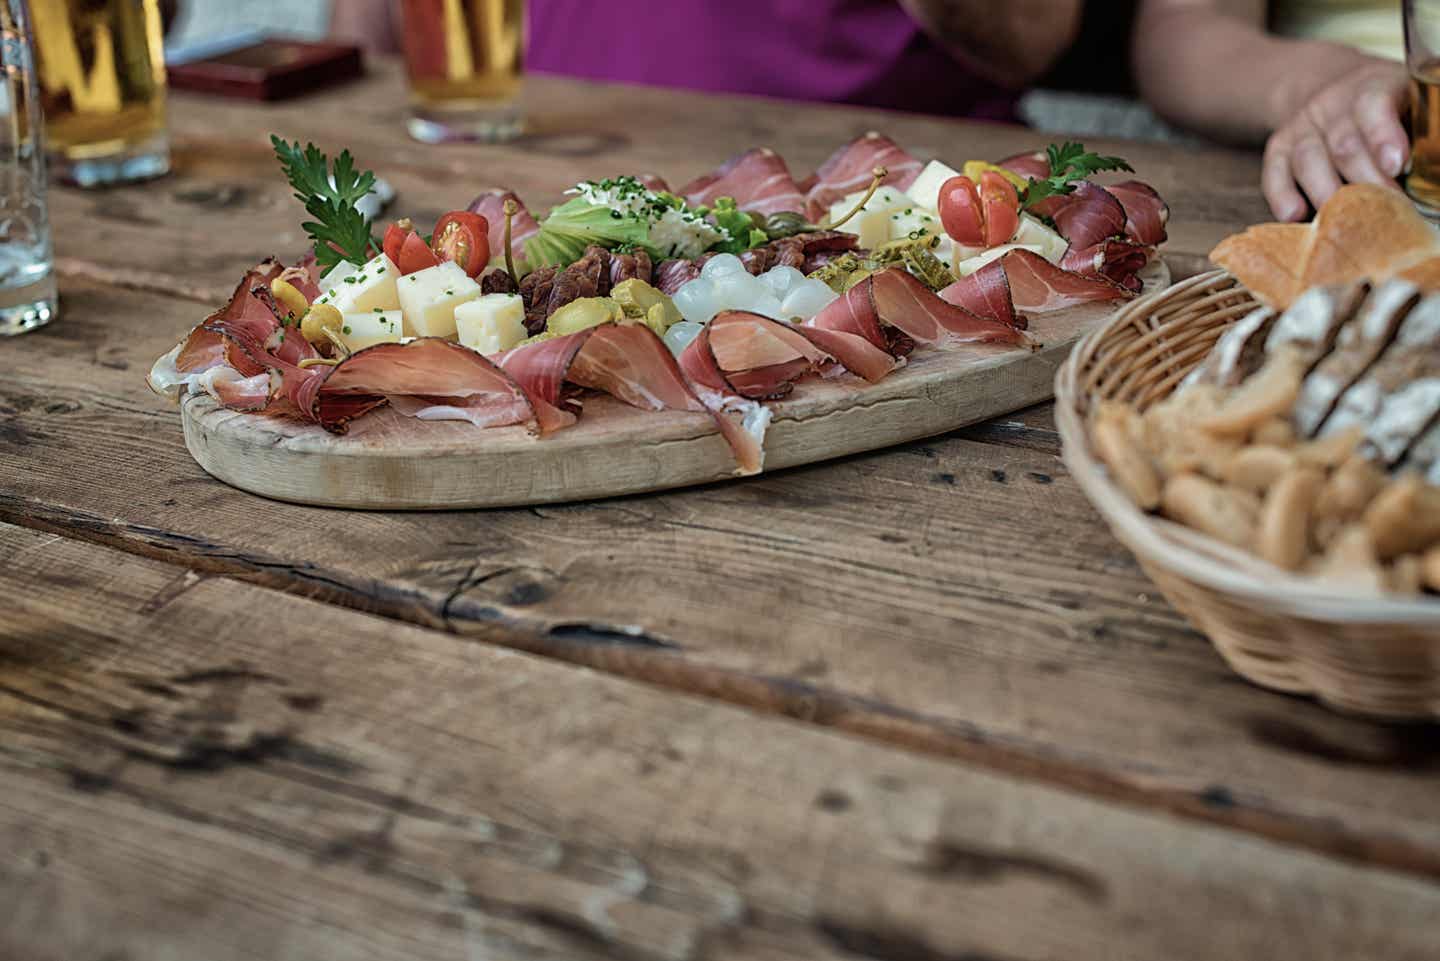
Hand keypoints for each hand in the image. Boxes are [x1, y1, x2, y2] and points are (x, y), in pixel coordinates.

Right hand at [1262, 59, 1408, 220]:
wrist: (1333, 86)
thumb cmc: (1385, 106)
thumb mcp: (1410, 102)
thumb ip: (1422, 130)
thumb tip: (1436, 163)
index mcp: (1373, 85)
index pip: (1373, 106)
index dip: (1383, 136)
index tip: (1397, 165)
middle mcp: (1332, 103)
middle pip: (1343, 145)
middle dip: (1365, 182)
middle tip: (1386, 212)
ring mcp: (1302, 126)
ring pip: (1309, 161)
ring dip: (1327, 194)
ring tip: (1345, 222)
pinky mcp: (1279, 147)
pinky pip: (1274, 172)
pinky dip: (1282, 196)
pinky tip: (1295, 215)